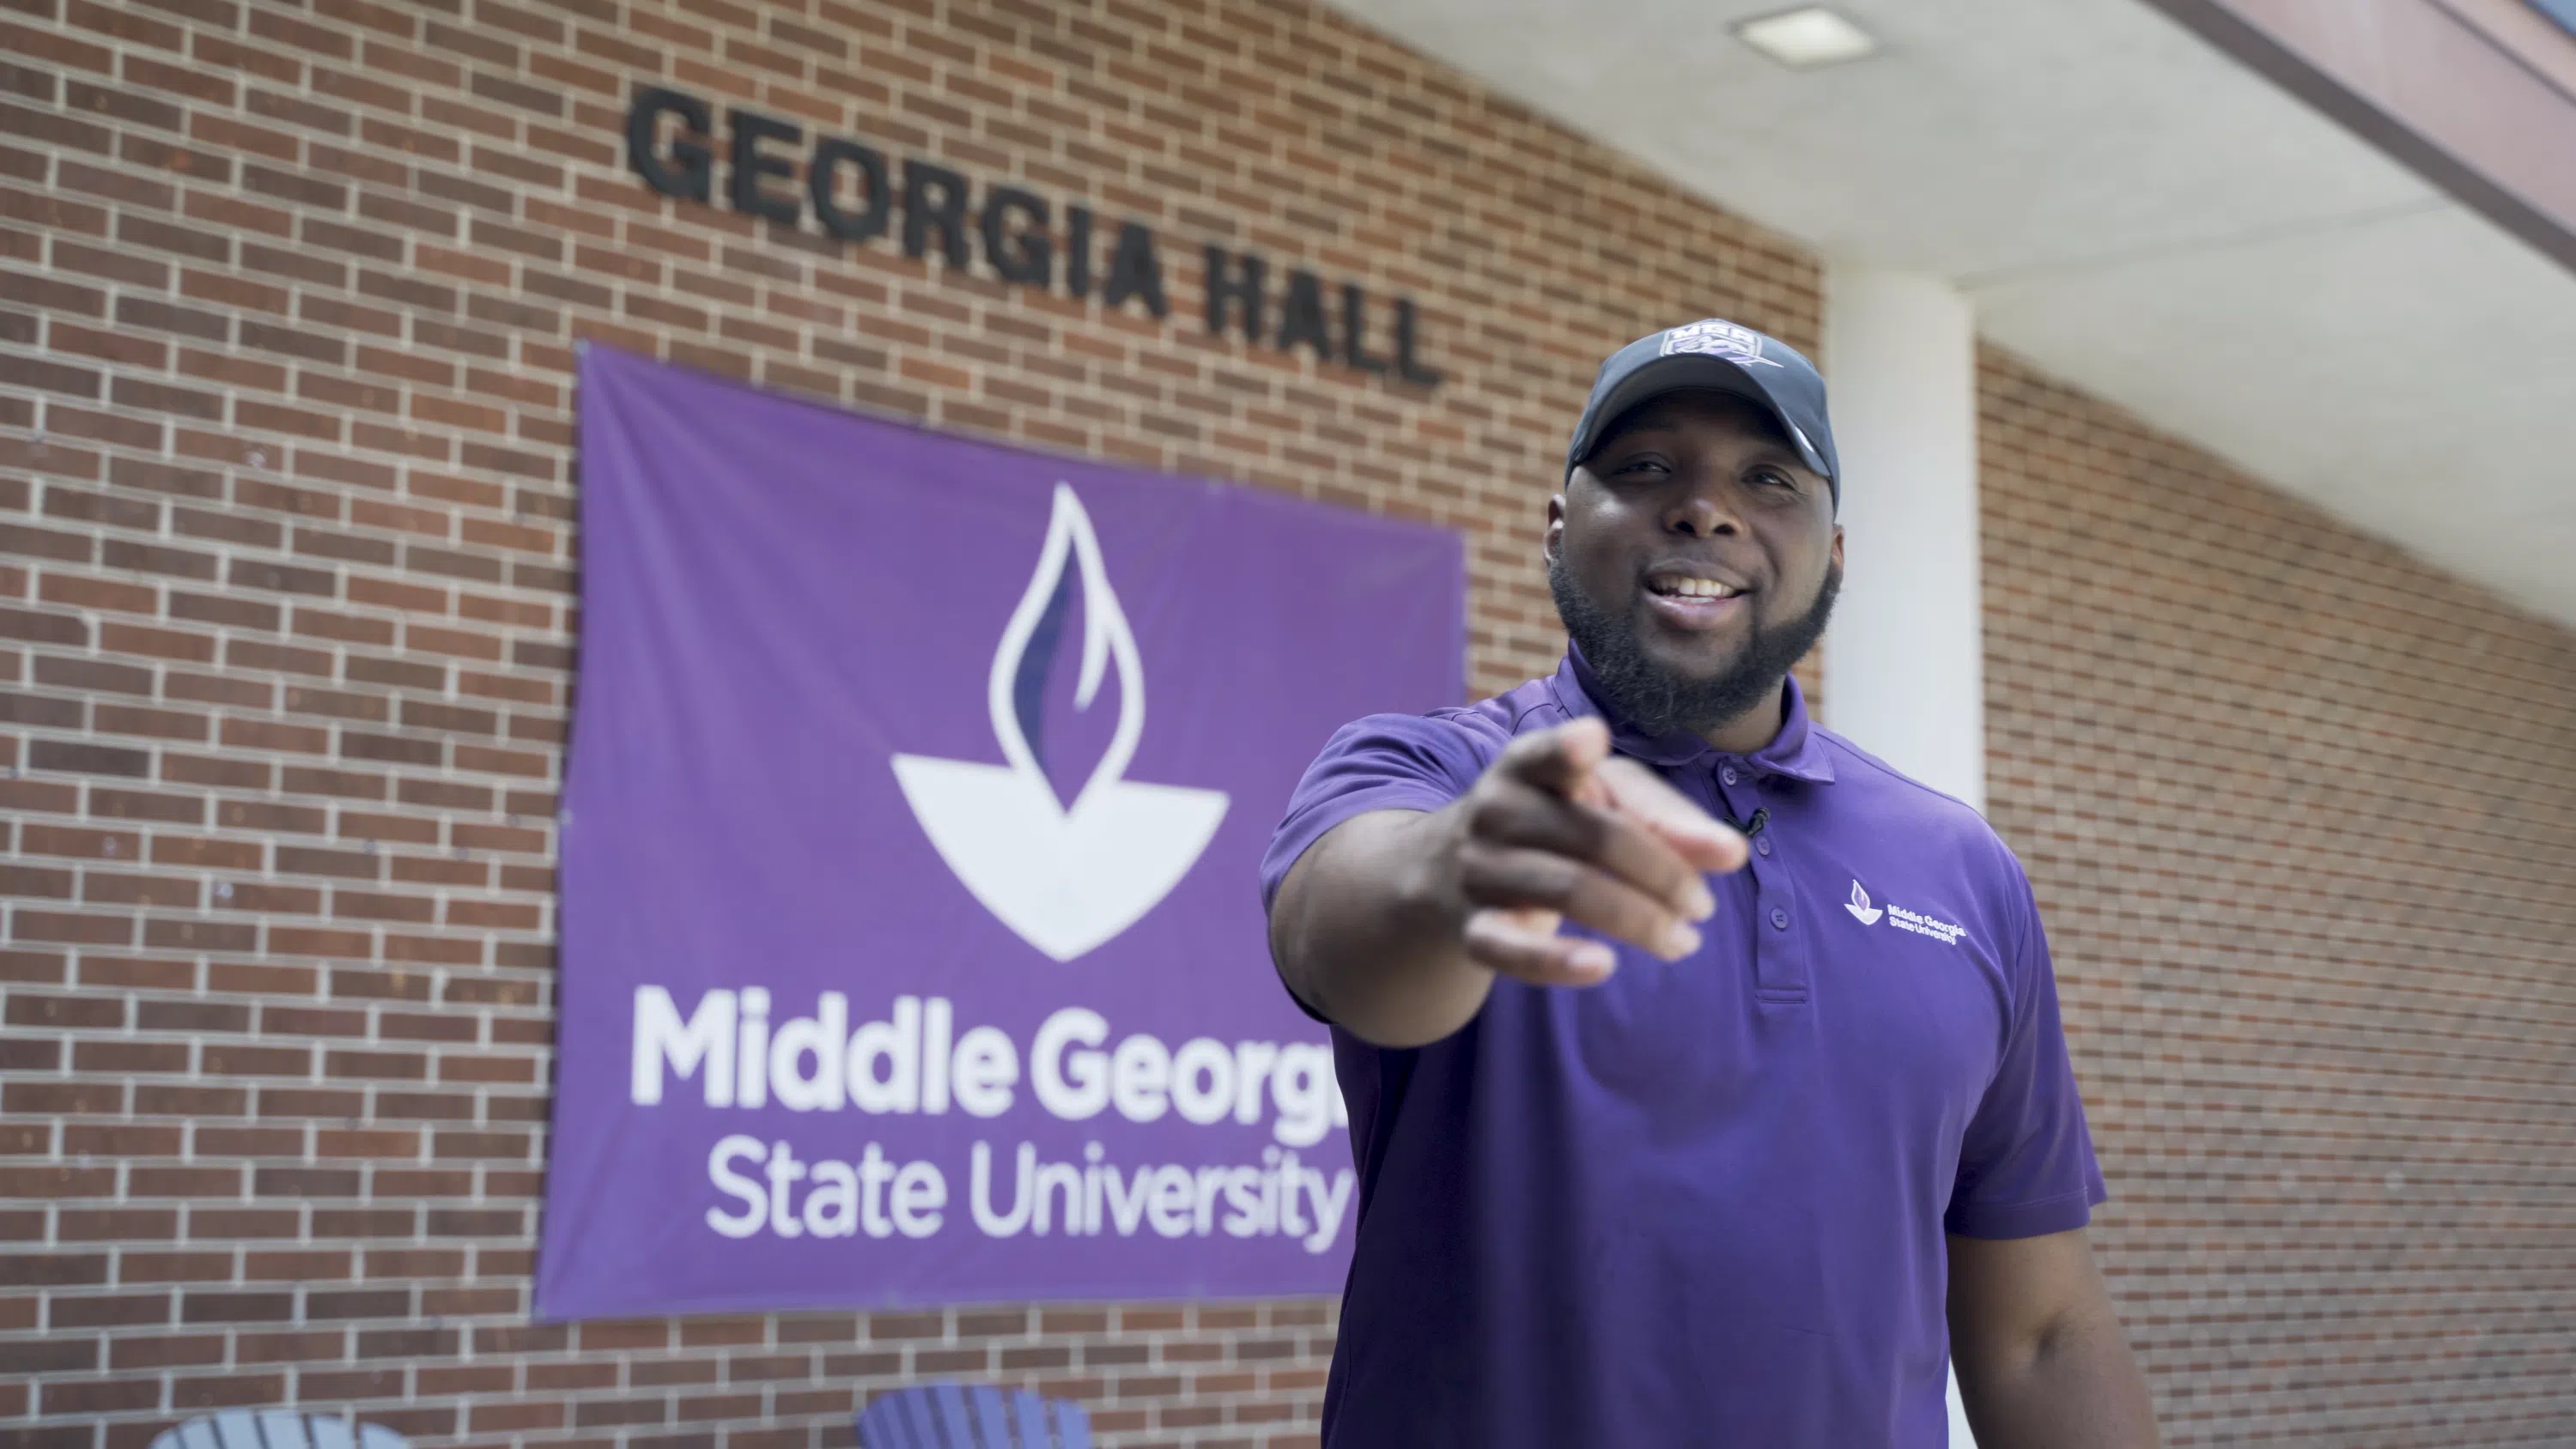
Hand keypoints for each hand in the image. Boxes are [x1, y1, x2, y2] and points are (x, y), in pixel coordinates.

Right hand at [1438, 716, 1747, 987]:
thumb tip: (1731, 853)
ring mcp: (1479, 870)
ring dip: (1640, 921)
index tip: (1592, 739)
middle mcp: (1495, 809)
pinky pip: (1512, 951)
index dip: (1567, 748)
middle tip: (1703, 906)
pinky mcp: (1473, 928)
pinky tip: (1603, 966)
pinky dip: (1556, 961)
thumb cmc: (1553, 824)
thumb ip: (1667, 819)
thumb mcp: (1605, 802)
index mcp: (1527, 765)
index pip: (1545, 753)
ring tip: (1684, 941)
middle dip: (1664, 875)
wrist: (1449, 874)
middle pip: (1595, 837)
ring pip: (1569, 891)